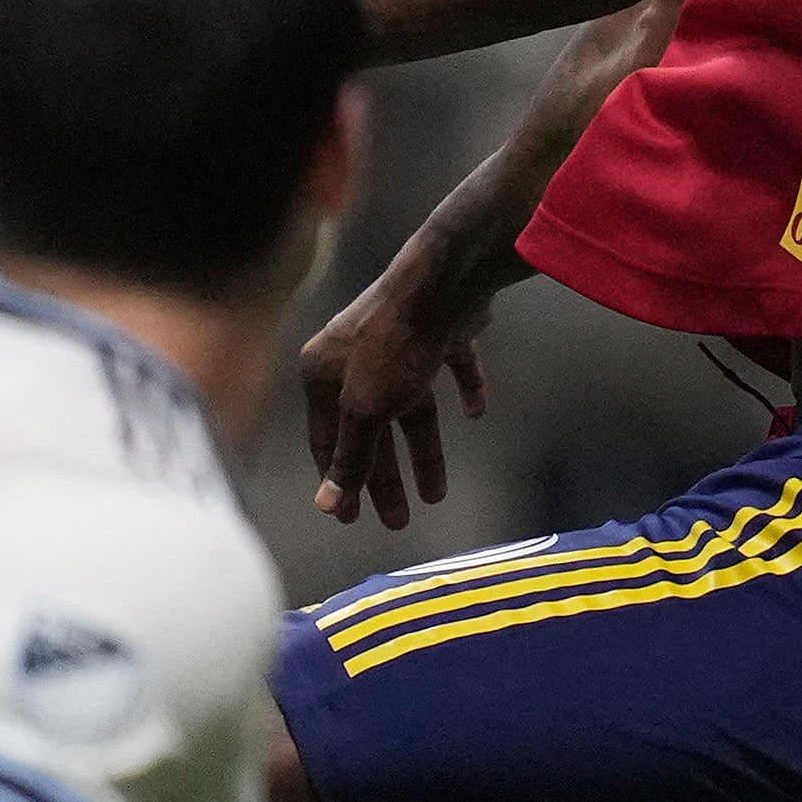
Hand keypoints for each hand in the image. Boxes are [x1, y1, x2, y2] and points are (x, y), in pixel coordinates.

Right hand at [298, 230, 503, 529]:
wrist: (446, 279)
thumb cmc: (394, 346)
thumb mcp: (366, 410)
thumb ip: (351, 456)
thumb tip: (326, 505)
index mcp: (323, 372)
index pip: (327, 439)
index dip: (340, 480)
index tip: (351, 520)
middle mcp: (357, 356)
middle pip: (371, 431)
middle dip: (384, 478)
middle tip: (398, 522)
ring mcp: (403, 341)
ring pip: (412, 408)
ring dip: (425, 452)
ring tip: (437, 495)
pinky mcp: (445, 329)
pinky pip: (453, 366)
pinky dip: (465, 389)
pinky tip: (477, 412)